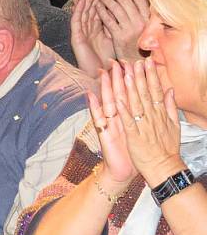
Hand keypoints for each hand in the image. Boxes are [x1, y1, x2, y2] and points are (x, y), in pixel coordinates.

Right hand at [70, 0, 114, 76]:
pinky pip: (77, 21)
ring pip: (84, 13)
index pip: (100, 13)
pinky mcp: (76, 37)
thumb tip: (125, 17)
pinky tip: (82, 1)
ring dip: (88, 1)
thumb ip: (116, 29)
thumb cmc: (107, 62)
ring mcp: (81, 33)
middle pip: (91, 11)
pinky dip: (78, 10)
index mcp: (96, 31)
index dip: (104, 1)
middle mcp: (88, 31)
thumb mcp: (114, 41)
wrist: (98, 75)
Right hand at [88, 63, 136, 187]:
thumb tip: (143, 103)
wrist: (123, 171)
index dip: (128, 81)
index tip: (130, 65)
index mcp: (126, 117)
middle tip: (115, 63)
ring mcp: (108, 124)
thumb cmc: (131, 152)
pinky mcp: (103, 133)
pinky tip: (90, 95)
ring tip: (104, 73)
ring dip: (105, 88)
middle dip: (116, 79)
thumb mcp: (136, 132)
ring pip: (107, 102)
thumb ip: (137, 117)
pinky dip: (94, 107)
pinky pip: (98, 118)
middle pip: (116, 94)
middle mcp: (116, 118)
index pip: (127, 95)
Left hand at [95, 0, 148, 61]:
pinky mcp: (120, 37)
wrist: (137, 61)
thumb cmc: (138, 40)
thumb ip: (139, 12)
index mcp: (149, 18)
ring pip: (116, 9)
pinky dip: (102, 11)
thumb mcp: (144, 25)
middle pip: (125, 0)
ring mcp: (131, 30)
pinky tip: (96, 6)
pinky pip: (108, 20)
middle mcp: (141, 22)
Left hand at [118, 57, 184, 186]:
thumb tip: (171, 90)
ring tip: (124, 73)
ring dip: (129, 88)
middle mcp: (152, 117)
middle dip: (138, 76)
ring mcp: (142, 126)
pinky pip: (126, 121)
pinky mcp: (133, 136)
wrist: (163, 168)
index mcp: (161, 114)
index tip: (147, 62)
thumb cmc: (167, 148)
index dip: (151, 76)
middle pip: (144, 94)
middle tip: (133, 61)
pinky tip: (117, 98)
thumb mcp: (174, 126)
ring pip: (134, 104)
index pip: (155, 91)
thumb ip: (172, 108)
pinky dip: (122, 110)